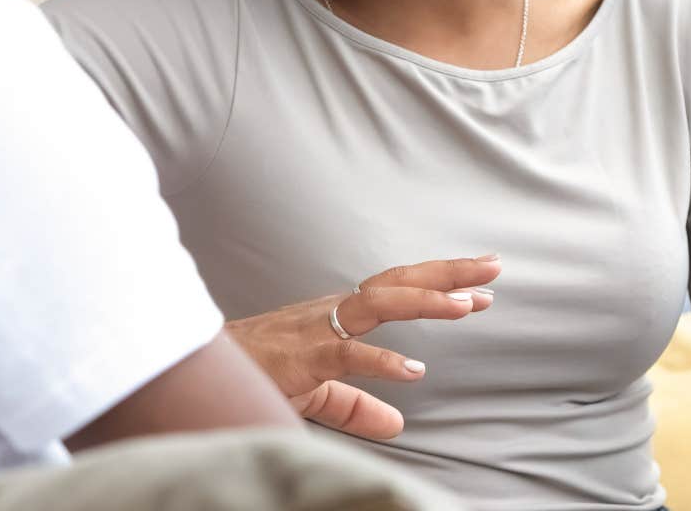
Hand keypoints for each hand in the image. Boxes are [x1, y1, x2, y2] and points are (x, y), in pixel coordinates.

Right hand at [223, 256, 501, 439]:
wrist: (197, 369)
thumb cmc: (258, 374)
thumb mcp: (318, 395)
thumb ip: (357, 405)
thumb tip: (398, 422)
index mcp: (339, 314)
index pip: (396, 290)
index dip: (438, 285)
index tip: (480, 287)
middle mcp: (333, 311)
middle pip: (398, 283)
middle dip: (447, 274)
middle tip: (493, 269)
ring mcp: (318, 330)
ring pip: (379, 304)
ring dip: (425, 302)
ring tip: (467, 305)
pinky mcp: (303, 357)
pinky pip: (347, 353)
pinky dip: (382, 359)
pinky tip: (414, 367)